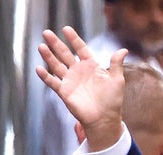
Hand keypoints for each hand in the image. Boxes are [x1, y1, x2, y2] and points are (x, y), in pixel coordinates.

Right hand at [36, 26, 126, 151]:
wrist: (105, 118)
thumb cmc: (113, 100)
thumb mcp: (117, 80)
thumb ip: (116, 64)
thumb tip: (124, 50)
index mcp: (91, 66)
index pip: (81, 49)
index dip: (74, 39)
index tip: (66, 29)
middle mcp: (79, 72)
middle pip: (65, 54)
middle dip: (56, 44)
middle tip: (46, 32)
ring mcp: (70, 81)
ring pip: (56, 66)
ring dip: (48, 56)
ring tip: (41, 46)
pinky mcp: (65, 92)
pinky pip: (53, 82)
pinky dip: (45, 76)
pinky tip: (39, 68)